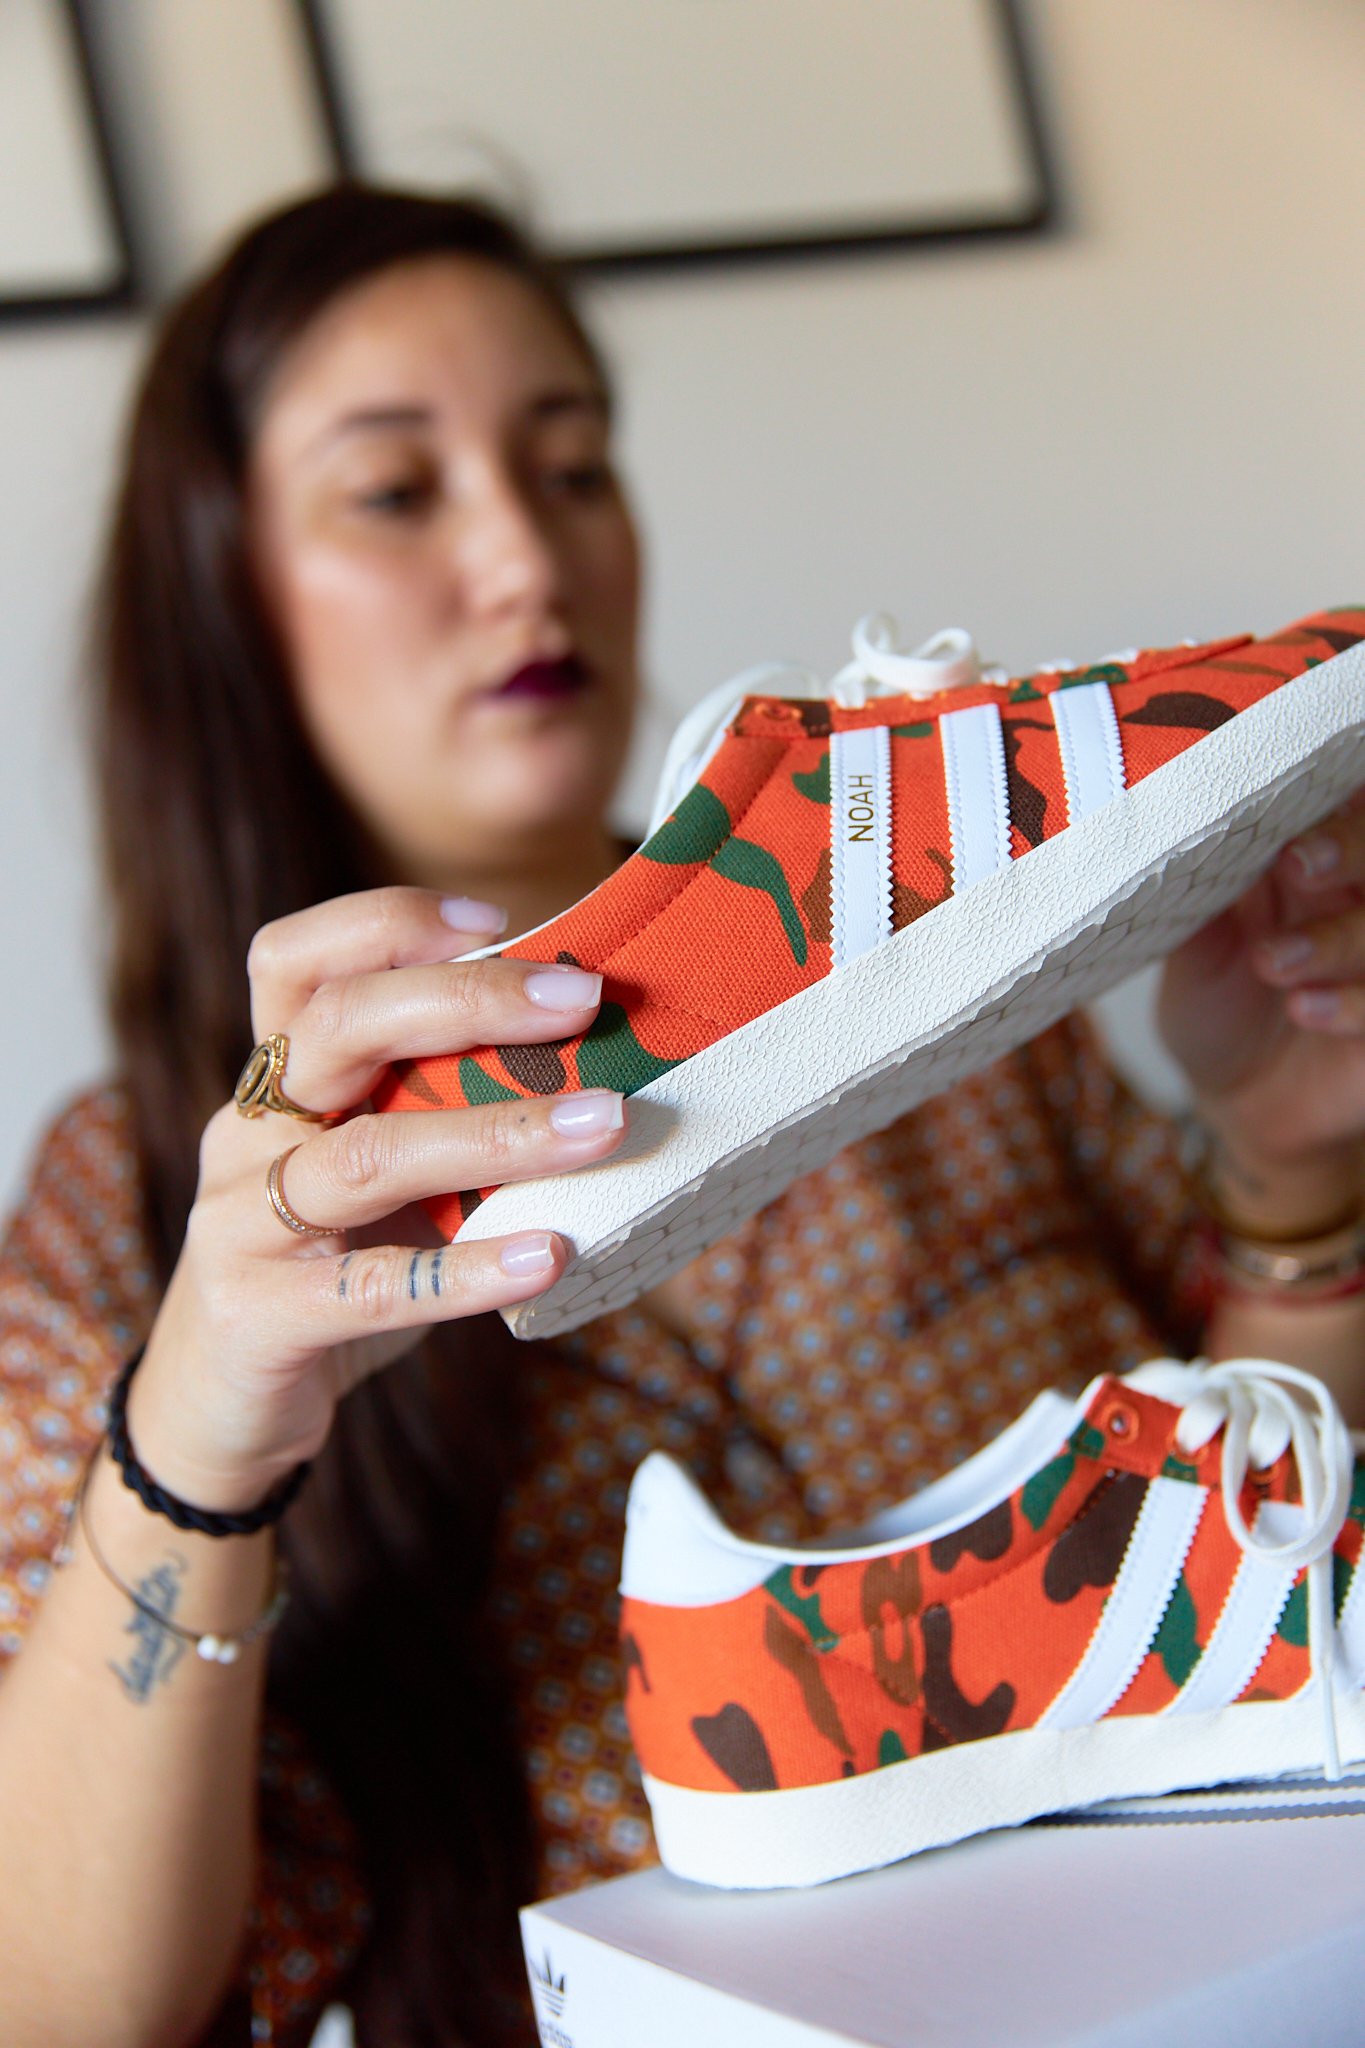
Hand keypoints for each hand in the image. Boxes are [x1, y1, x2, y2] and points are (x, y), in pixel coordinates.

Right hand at [127, 888, 624, 1510]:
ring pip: (372, 1155)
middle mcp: (251, 1132)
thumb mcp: (380, 1171)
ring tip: (605, 1124)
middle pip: (340, 1026)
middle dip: (469, 1001)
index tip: (497, 920)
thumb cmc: (333, 1264)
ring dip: (499, 1133)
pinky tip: (552, 1254)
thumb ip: (444, 1108)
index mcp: (278, 1081)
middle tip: (583, 1003)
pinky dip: (473, 1268)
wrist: (223, 1411)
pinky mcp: (263, 1316)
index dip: (388, 924)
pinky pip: (379, 1287)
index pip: (296, 960)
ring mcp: (244, 1223)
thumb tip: (598, 1056)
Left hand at [1158, 794, 1364, 1224]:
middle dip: (1349, 848)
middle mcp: (1355, 901)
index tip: (1285, 816)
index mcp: (1310, 865)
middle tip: (1298, 863)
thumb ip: (1192, 902)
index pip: (1335, 808)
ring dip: (1336, 938)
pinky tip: (1305, 1009)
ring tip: (1274, 963)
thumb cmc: (1217, 1009)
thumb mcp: (1192, 956)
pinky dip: (1352, 1003)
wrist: (1241, 1101)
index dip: (1325, 801)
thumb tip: (1162, 846)